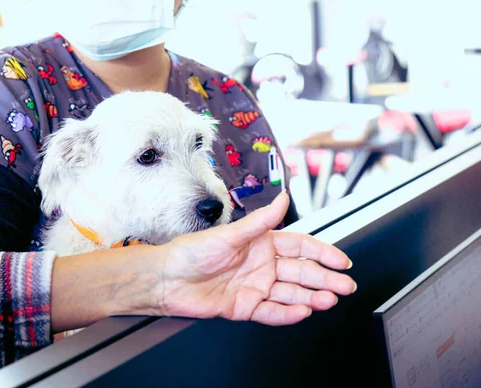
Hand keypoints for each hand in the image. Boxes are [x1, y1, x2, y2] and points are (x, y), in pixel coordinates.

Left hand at [159, 192, 355, 325]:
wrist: (166, 279)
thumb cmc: (190, 252)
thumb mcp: (229, 233)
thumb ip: (259, 221)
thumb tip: (283, 199)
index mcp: (260, 244)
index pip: (300, 247)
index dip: (322, 253)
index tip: (340, 260)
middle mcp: (261, 265)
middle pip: (301, 272)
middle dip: (325, 278)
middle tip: (346, 285)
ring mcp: (255, 287)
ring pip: (291, 293)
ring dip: (312, 296)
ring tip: (329, 299)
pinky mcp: (245, 307)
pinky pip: (272, 311)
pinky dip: (288, 313)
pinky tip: (303, 311)